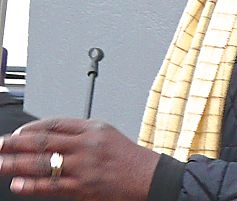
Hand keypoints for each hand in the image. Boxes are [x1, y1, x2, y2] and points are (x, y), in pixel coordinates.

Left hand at [0, 118, 159, 199]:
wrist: (147, 177)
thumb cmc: (127, 157)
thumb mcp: (105, 134)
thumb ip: (80, 134)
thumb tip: (50, 139)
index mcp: (92, 128)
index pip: (55, 123)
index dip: (32, 128)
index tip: (16, 133)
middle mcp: (86, 144)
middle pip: (44, 141)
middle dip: (17, 144)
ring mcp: (83, 166)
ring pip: (44, 163)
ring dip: (17, 164)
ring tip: (0, 164)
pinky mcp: (83, 187)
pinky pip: (52, 186)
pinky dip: (32, 186)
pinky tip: (18, 185)